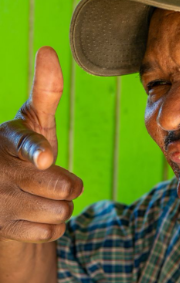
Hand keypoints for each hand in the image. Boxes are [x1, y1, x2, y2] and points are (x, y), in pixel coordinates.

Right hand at [0, 47, 82, 242]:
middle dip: (69, 186)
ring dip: (61, 207)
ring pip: (62, 211)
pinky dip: (52, 227)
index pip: (28, 145)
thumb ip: (45, 92)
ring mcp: (0, 202)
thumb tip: (49, 50)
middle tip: (51, 178)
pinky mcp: (5, 228)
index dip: (38, 153)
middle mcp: (0, 171)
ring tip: (41, 197)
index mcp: (9, 140)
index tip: (45, 159)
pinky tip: (35, 215)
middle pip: (65, 187)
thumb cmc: (24, 152)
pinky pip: (52, 232)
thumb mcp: (34, 122)